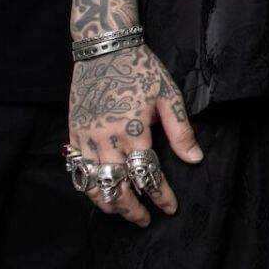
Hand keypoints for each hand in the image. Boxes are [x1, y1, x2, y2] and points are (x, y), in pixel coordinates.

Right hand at [69, 44, 202, 226]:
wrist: (105, 48)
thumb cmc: (141, 69)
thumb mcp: (169, 95)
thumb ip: (180, 131)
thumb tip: (194, 159)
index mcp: (134, 130)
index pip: (149, 174)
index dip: (161, 195)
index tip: (170, 207)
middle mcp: (108, 138)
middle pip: (118, 187)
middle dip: (133, 209)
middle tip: (144, 220)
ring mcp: (87, 137)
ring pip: (94, 184)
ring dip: (108, 203)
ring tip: (122, 212)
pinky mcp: (74, 133)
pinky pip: (78, 170)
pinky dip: (88, 187)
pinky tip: (100, 193)